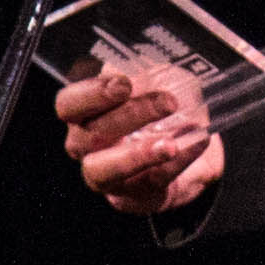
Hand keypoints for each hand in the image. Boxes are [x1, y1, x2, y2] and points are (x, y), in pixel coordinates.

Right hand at [57, 50, 234, 219]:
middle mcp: (84, 146)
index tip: (123, 84)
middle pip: (89, 135)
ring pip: (104, 169)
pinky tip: (195, 145)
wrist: (180, 150)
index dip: (92, 94)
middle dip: (129, 117)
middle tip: (166, 103)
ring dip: (138, 154)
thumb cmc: (154, 110)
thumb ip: (143, 73)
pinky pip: (149, 181)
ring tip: (169, 144)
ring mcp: (105, 176)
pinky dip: (176, 163)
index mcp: (83, 113)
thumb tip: (147, 67)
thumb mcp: (149, 82)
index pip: (69, 104)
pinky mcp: (132, 197)